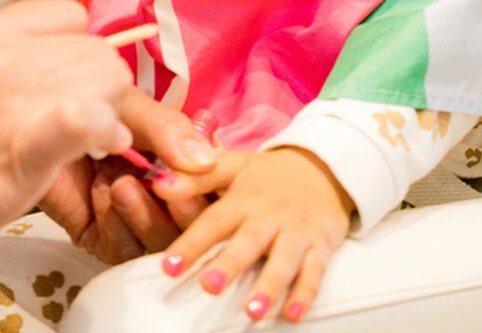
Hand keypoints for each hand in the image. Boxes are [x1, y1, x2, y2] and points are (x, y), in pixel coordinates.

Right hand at [0, 0, 133, 283]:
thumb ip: (7, 57)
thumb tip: (59, 62)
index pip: (71, 16)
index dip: (78, 51)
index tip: (70, 82)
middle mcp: (5, 53)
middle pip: (96, 50)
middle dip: (99, 85)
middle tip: (82, 121)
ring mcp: (17, 95)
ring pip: (109, 79)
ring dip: (107, 111)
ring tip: (85, 140)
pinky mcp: (28, 143)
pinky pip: (89, 116)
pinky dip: (101, 130)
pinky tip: (94, 147)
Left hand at [40, 88, 218, 263]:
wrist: (36, 122)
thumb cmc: (87, 106)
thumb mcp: (135, 109)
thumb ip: (170, 131)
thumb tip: (207, 160)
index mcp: (178, 160)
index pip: (210, 185)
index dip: (208, 186)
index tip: (200, 174)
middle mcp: (161, 192)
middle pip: (191, 223)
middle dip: (182, 210)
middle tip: (165, 188)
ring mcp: (132, 217)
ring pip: (157, 241)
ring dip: (144, 215)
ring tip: (122, 185)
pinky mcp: (101, 236)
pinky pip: (120, 249)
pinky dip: (114, 224)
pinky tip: (101, 194)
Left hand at [154, 148, 353, 323]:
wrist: (323, 167)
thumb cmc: (268, 176)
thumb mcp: (233, 167)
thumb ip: (196, 178)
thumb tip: (159, 184)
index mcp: (244, 199)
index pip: (214, 221)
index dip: (191, 243)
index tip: (168, 267)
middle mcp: (269, 216)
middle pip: (248, 241)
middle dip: (230, 265)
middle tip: (209, 287)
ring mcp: (296, 231)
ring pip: (283, 260)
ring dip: (269, 285)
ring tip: (252, 311)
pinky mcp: (319, 245)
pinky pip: (314, 271)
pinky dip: (305, 293)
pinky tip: (293, 315)